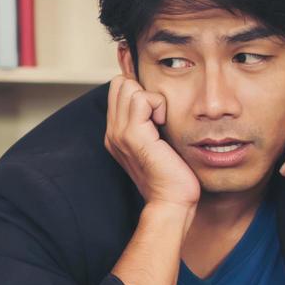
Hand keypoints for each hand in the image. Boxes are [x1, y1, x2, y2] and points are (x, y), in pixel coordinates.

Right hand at [105, 76, 199, 209]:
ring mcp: (120, 133)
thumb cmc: (172, 176)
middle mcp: (113, 132)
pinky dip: (158, 104)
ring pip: (128, 86)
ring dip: (152, 98)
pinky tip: (164, 123)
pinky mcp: (133, 135)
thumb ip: (151, 124)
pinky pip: (142, 98)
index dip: (140, 92)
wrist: (171, 201)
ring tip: (161, 121)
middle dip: (143, 91)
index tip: (156, 113)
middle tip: (158, 115)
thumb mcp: (158, 144)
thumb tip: (160, 103)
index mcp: (116, 133)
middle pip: (120, 84)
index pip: (119, 90)